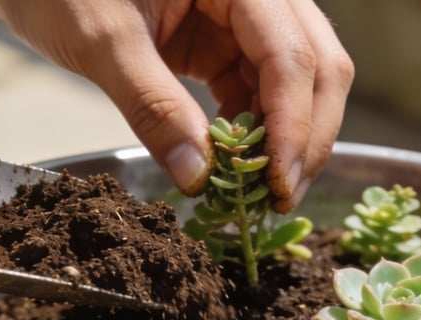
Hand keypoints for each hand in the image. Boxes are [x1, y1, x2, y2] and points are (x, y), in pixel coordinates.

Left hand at [0, 0, 353, 210]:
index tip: (276, 186)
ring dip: (285, 140)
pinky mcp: (227, 42)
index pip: (291, 55)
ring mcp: (247, 17)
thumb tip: (198, 176)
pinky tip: (236, 167)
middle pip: (317, 67)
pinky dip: (256, 133)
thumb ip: (152, 105)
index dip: (293, 125)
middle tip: (279, 201)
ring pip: (299, 83)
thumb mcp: (103, 42)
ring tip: (258, 194)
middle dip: (306, 138)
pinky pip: (261, 90)